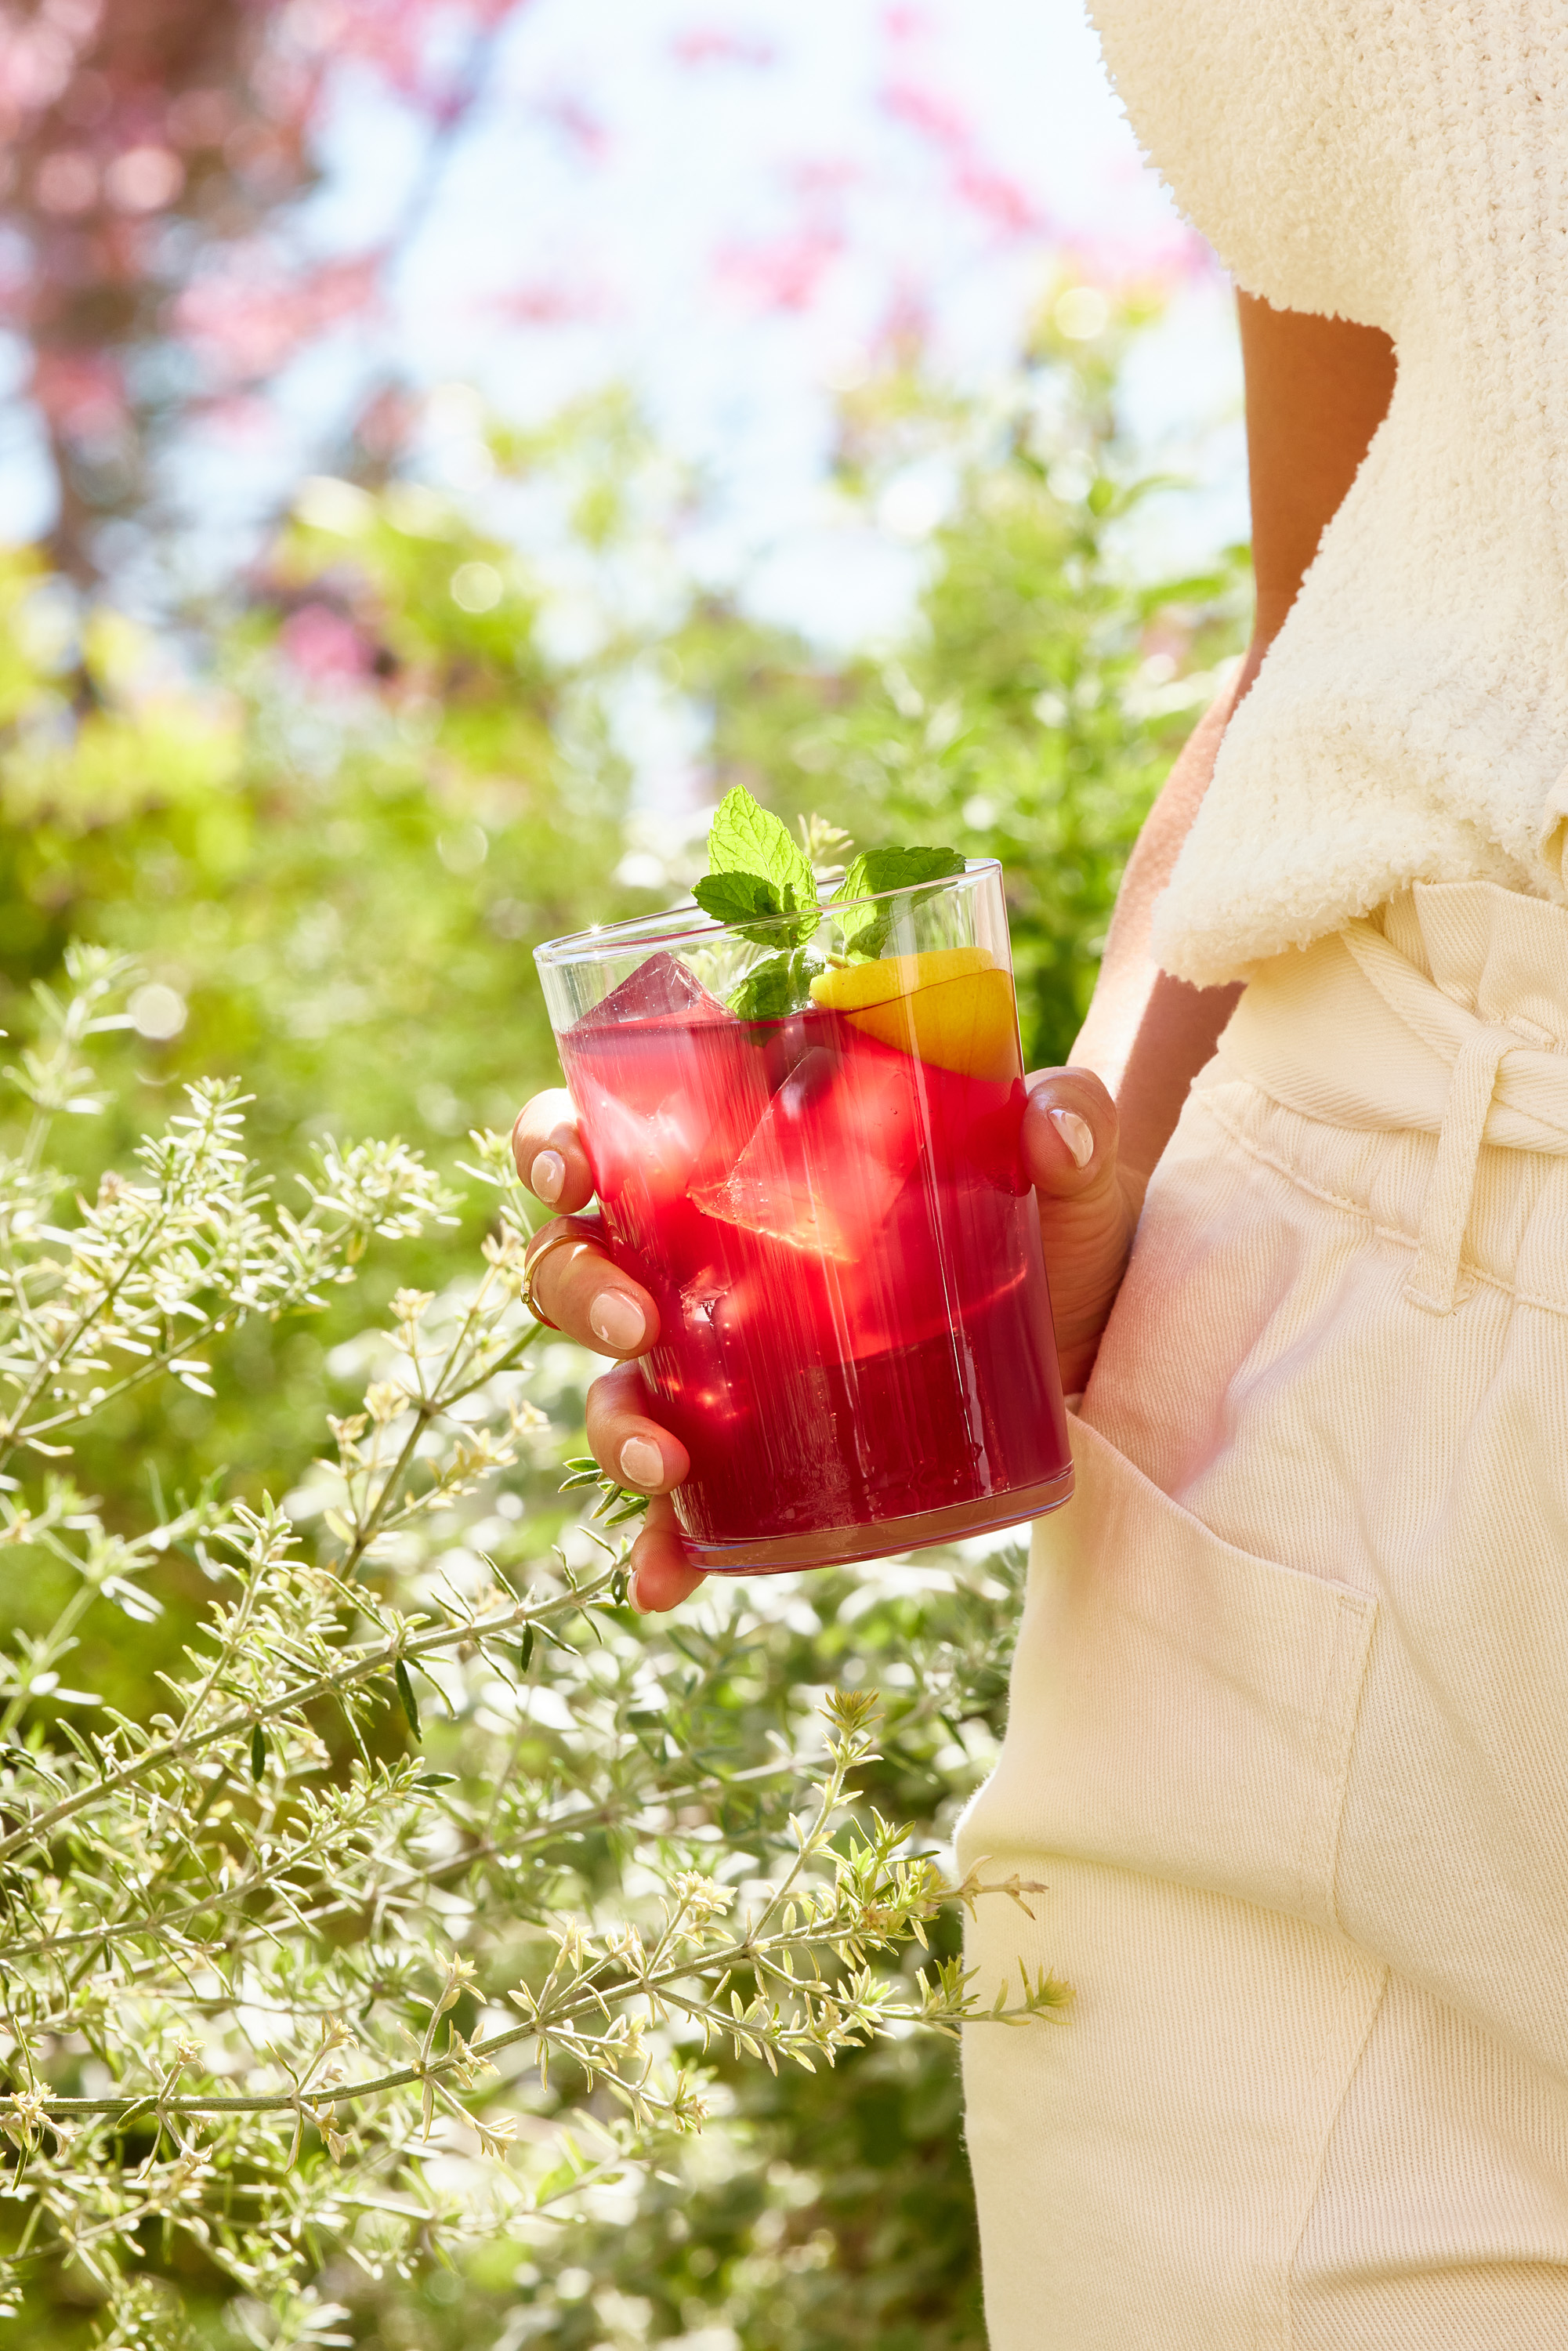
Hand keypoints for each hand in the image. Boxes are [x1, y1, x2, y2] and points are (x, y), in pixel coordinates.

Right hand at [512, 1066, 1135, 1612]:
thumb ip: (1068, 1125)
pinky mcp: (763, 1452)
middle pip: (582, 1255)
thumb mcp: (1065, 1175)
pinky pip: (685, 1505)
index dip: (559, 1143)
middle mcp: (711, 1256)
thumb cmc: (1052, 1232)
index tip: (572, 1172)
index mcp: (749, 1158)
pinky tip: (663, 1581)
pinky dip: (663, 1543)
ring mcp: (728, 1360)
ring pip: (612, 1378)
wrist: (1096, 1351)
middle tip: (635, 1320)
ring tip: (662, 1462)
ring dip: (612, 1421)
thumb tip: (1050, 1115)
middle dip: (574, 1286)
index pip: (614, 1129)